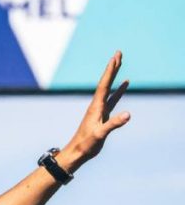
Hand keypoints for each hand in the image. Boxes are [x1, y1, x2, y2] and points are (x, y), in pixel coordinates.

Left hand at [60, 51, 130, 170]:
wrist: (77, 152)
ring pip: (109, 88)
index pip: (104, 85)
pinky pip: (113, 99)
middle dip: (112, 68)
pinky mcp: (103, 115)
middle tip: (118, 53)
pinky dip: (119, 91)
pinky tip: (124, 85)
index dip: (110, 71)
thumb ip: (113, 124)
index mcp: (96, 107)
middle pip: (106, 82)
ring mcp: (100, 109)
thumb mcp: (100, 134)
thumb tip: (128, 114)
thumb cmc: (86, 144)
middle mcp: (97, 105)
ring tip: (120, 63)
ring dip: (115, 76)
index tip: (115, 58)